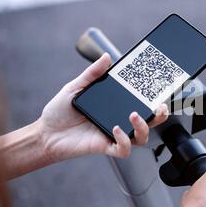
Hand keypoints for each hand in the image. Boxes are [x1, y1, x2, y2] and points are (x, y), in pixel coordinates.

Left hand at [38, 53, 167, 162]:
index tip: (159, 90)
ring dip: (142, 127)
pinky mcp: (105, 147)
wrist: (45, 133)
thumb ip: (92, 74)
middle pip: (149, 122)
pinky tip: (115, 128)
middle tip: (160, 107)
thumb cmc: (60, 111)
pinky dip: (123, 140)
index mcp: (114, 107)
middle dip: (160, 116)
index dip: (153, 99)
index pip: (140, 103)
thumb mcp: (75, 87)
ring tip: (133, 115)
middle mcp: (118, 121)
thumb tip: (107, 57)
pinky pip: (123, 149)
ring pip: (141, 138)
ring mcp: (113, 135)